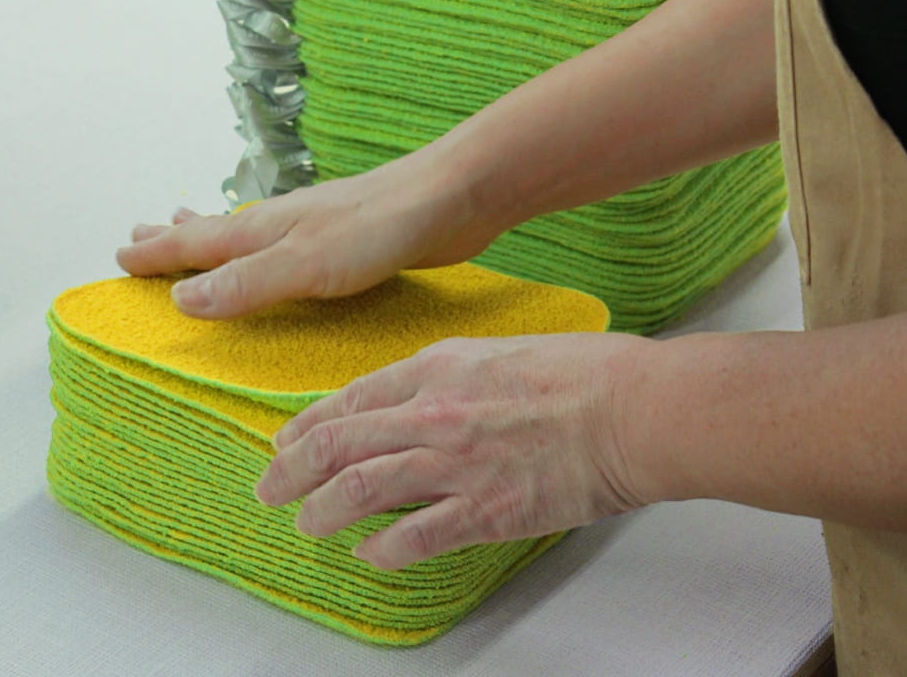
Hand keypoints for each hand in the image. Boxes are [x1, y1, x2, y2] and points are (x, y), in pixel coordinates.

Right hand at [116, 154, 501, 318]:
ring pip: (251, 237)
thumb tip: (183, 300)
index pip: (198, 243)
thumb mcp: (306, 263)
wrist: (452, 198)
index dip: (160, 253)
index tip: (121, 254)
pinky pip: (287, 252)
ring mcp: (316, 230)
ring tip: (192, 231)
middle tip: (143, 234)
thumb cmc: (382, 226)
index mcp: (266, 229)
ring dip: (216, 240)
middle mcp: (284, 224)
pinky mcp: (349, 243)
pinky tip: (279, 257)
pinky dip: (264, 254)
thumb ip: (249, 282)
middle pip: (217, 232)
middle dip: (177, 238)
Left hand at [254, 333, 650, 569]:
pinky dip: (382, 548)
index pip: (351, 398)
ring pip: (360, 489)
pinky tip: (369, 553)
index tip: (286, 441)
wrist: (636, 408)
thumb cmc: (586, 374)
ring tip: (307, 523)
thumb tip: (419, 400)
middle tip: (269, 488)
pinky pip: (414, 536)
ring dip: (322, 510)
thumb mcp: (501, 352)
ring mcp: (456, 463)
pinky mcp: (485, 510)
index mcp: (439, 368)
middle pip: (338, 443)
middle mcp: (435, 413)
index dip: (308, 424)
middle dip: (291, 469)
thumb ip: (450, 376)